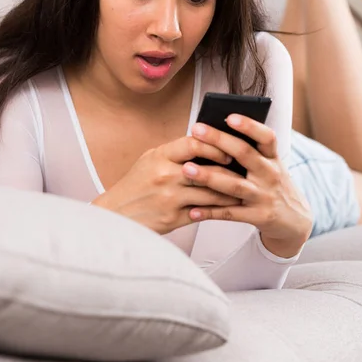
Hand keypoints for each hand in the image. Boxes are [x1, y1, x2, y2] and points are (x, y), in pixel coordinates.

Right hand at [89, 136, 240, 234]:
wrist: (115, 216)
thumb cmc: (135, 185)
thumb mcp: (150, 160)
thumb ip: (175, 152)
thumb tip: (207, 143)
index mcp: (159, 156)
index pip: (193, 143)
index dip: (214, 145)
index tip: (228, 150)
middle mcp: (165, 176)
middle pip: (207, 170)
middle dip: (230, 171)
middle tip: (246, 170)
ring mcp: (169, 199)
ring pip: (210, 193)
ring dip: (230, 192)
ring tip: (245, 189)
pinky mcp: (172, 219)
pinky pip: (204, 212)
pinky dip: (219, 209)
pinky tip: (230, 206)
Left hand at [183, 115, 312, 257]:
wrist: (294, 220)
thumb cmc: (273, 184)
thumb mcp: (270, 165)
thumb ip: (250, 151)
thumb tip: (217, 130)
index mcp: (272, 158)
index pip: (266, 137)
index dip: (250, 126)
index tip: (230, 116)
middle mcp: (270, 174)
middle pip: (245, 154)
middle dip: (219, 140)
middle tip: (196, 130)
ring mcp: (264, 196)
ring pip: (234, 185)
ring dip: (209, 177)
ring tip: (187, 169)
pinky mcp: (258, 216)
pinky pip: (230, 213)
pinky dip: (210, 212)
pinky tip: (192, 209)